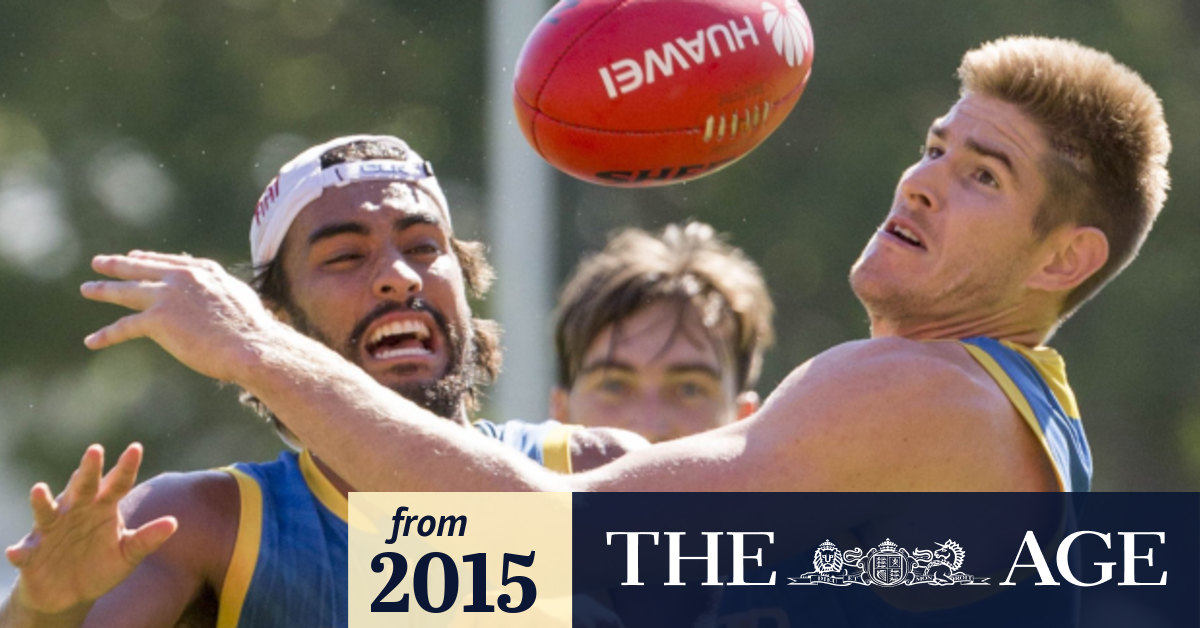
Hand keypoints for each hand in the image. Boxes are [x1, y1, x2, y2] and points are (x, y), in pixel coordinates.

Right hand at [4, 444, 176, 616]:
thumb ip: (147, 539)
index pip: (117, 483)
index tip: (136, 448)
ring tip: (39, 490)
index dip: (126, 467)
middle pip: (83, 487)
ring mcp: (52, 529)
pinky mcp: (31, 551)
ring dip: (42, 501)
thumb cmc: (101, 565)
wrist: (70, 593)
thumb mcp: (128, 555)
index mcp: (103, 508)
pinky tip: (17, 553)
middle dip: (88, 470)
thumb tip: (174, 523)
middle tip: (95, 450)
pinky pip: (23, 550)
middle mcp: (76, 511)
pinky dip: (20, 551)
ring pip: (46, 511)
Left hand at [81, 250, 280, 381]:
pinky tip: (92, 341)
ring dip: (103, 289)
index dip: (148, 258)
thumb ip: (223, 292)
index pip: (169, 262)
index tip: (134, 256)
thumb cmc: (253, 330)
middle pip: (141, 268)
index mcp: (203, 271)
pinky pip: (124, 326)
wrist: (250, 345)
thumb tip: (224, 299)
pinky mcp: (157, 319)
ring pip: (126, 291)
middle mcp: (182, 278)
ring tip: (87, 289)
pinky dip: (106, 335)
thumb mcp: (240, 298)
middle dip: (117, 265)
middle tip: (99, 262)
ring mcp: (167, 296)